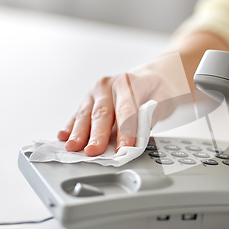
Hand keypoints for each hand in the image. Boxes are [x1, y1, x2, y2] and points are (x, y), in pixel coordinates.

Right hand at [57, 54, 188, 155]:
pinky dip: (70, 126)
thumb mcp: (165, 97)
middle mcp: (109, 85)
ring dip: (79, 133)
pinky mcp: (88, 99)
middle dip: (97, 134)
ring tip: (73, 147)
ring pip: (86, 114)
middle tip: (93, 151)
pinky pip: (78, 113)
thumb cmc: (157, 89)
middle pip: (103, 113)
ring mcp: (96, 92)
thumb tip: (141, 131)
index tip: (124, 148)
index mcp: (129, 83)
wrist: (150, 77)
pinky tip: (63, 136)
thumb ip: (153, 113)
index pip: (127, 110)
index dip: (125, 131)